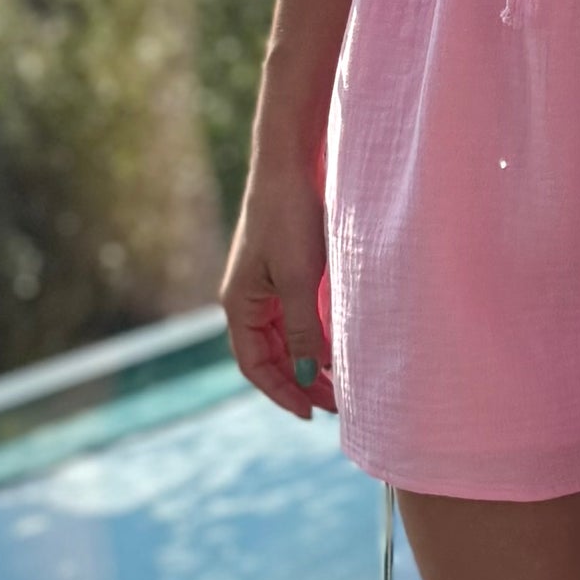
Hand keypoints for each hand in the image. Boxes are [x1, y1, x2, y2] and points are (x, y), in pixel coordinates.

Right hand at [219, 159, 337, 420]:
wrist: (289, 165)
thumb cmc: (290, 218)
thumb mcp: (300, 279)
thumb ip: (304, 330)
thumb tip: (310, 376)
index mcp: (239, 305)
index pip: (255, 366)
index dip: (281, 393)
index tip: (310, 414)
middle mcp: (247, 300)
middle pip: (270, 356)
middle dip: (300, 383)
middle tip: (337, 404)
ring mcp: (264, 286)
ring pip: (284, 338)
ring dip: (308, 362)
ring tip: (340, 383)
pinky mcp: (282, 270)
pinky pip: (294, 316)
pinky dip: (312, 336)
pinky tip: (335, 346)